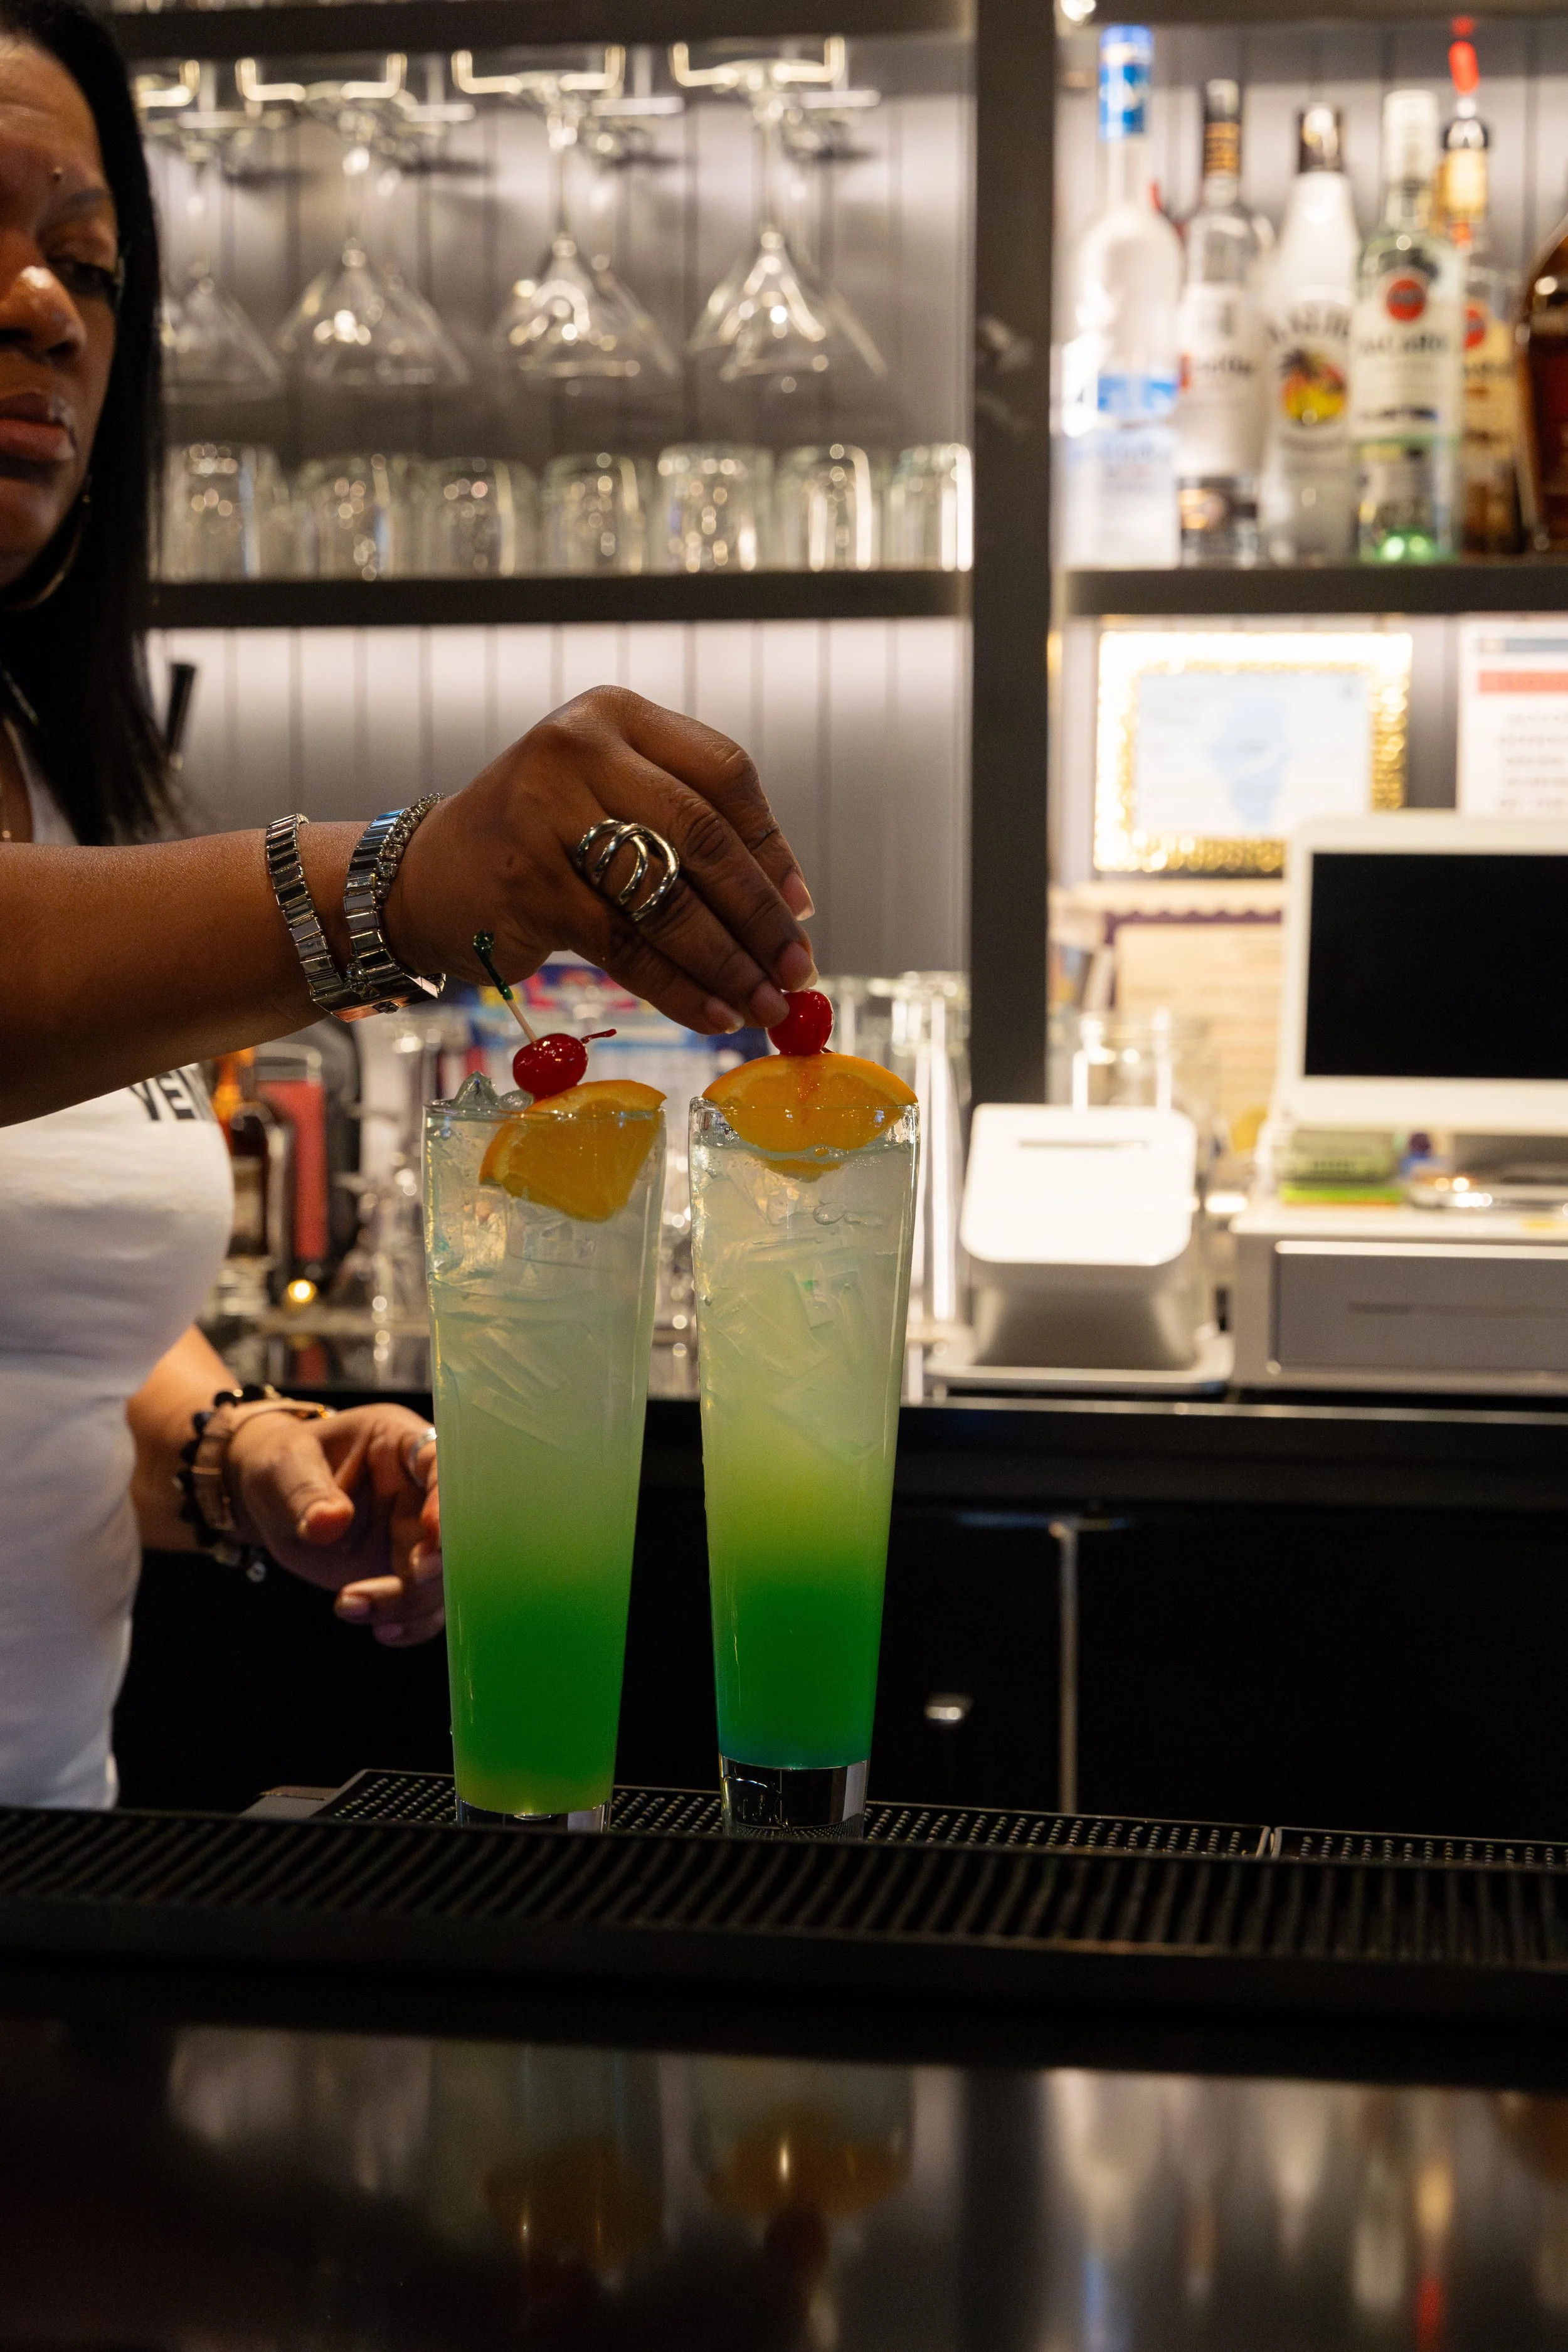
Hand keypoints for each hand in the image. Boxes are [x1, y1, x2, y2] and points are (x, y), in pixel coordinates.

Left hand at [223, 1406, 441, 1645]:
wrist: (273, 1499)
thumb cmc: (283, 1467)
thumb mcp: (284, 1468)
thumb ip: (306, 1492)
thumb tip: (328, 1522)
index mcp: (399, 1444)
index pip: (437, 1465)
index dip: (444, 1499)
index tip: (432, 1533)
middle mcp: (419, 1491)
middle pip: (450, 1530)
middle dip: (437, 1563)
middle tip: (410, 1578)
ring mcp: (414, 1535)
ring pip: (438, 1577)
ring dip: (407, 1601)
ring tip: (348, 1606)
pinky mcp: (402, 1573)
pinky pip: (423, 1605)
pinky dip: (409, 1624)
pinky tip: (380, 1629)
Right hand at [384, 686, 816, 1036]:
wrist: (426, 878)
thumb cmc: (539, 843)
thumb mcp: (609, 801)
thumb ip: (686, 829)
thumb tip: (789, 905)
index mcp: (616, 716)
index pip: (724, 773)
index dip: (771, 847)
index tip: (799, 910)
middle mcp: (580, 748)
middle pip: (704, 837)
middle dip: (760, 917)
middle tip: (796, 972)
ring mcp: (548, 812)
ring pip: (669, 900)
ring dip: (728, 964)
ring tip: (764, 1005)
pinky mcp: (530, 882)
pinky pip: (627, 946)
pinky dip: (679, 988)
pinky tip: (712, 1016)